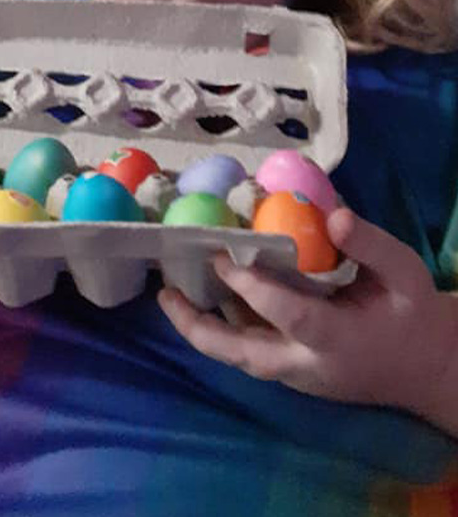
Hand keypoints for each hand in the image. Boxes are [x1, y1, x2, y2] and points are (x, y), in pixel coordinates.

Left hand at [158, 208, 457, 414]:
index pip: (288, 315)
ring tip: (170, 292)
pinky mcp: (288, 372)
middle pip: (241, 355)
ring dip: (201, 328)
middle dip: (198, 327)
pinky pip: (246, 352)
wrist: (423, 369)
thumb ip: (371, 245)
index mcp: (338, 339)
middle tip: (165, 291)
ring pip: (236, 358)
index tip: (220, 256)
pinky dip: (220, 327)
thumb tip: (331, 214)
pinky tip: (203, 296)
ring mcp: (294, 374)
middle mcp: (307, 364)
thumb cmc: (411, 315)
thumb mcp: (406, 274)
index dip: (252, 287)